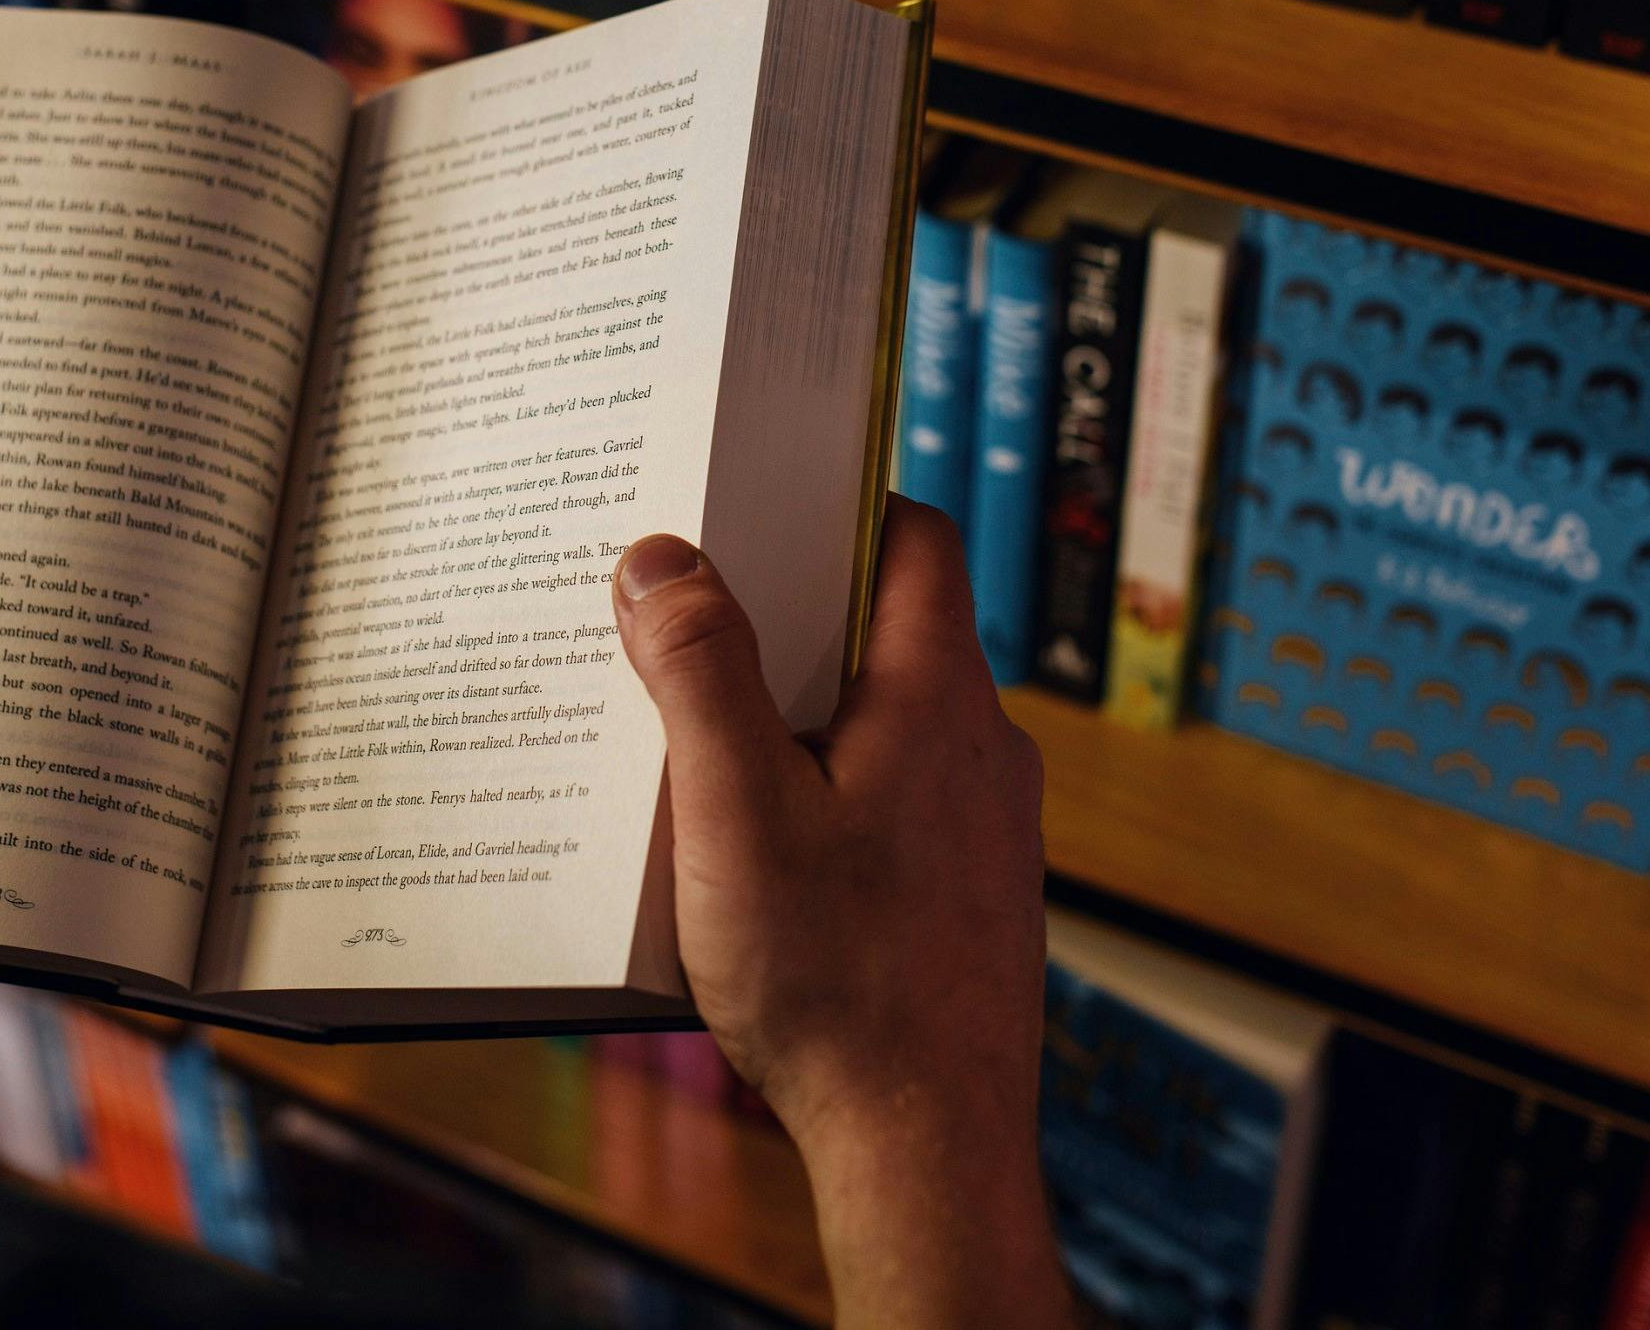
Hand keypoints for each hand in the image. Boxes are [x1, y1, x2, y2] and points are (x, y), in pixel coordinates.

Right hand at [612, 498, 1071, 1329]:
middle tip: (690, 624)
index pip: (917, 540)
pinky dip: (833, 800)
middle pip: (891, 632)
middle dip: (791, 619)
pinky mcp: (971, 899)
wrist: (927, 1146)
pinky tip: (759, 858)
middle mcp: (983, 750)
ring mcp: (986, 830)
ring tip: (702, 749)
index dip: (841, 505)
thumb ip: (698, 675)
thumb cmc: (839, 982)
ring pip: (891, 727)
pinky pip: (899, 809)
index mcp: (937, 699)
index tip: (758, 503)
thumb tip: (663, 558)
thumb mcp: (735, 812)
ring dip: (806, 720)